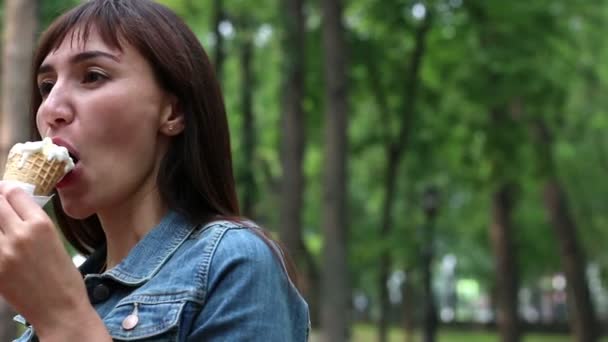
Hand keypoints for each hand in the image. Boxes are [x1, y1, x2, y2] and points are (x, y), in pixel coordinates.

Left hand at [0, 181, 108, 339]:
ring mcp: (2, 253)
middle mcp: (19, 234)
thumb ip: (36, 225)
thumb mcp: (56, 242)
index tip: (5, 191)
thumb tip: (17, 212)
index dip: (8, 190)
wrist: (59, 310)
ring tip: (1, 227)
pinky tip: (3, 245)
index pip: (15, 194)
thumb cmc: (64, 278)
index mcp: (41, 224)